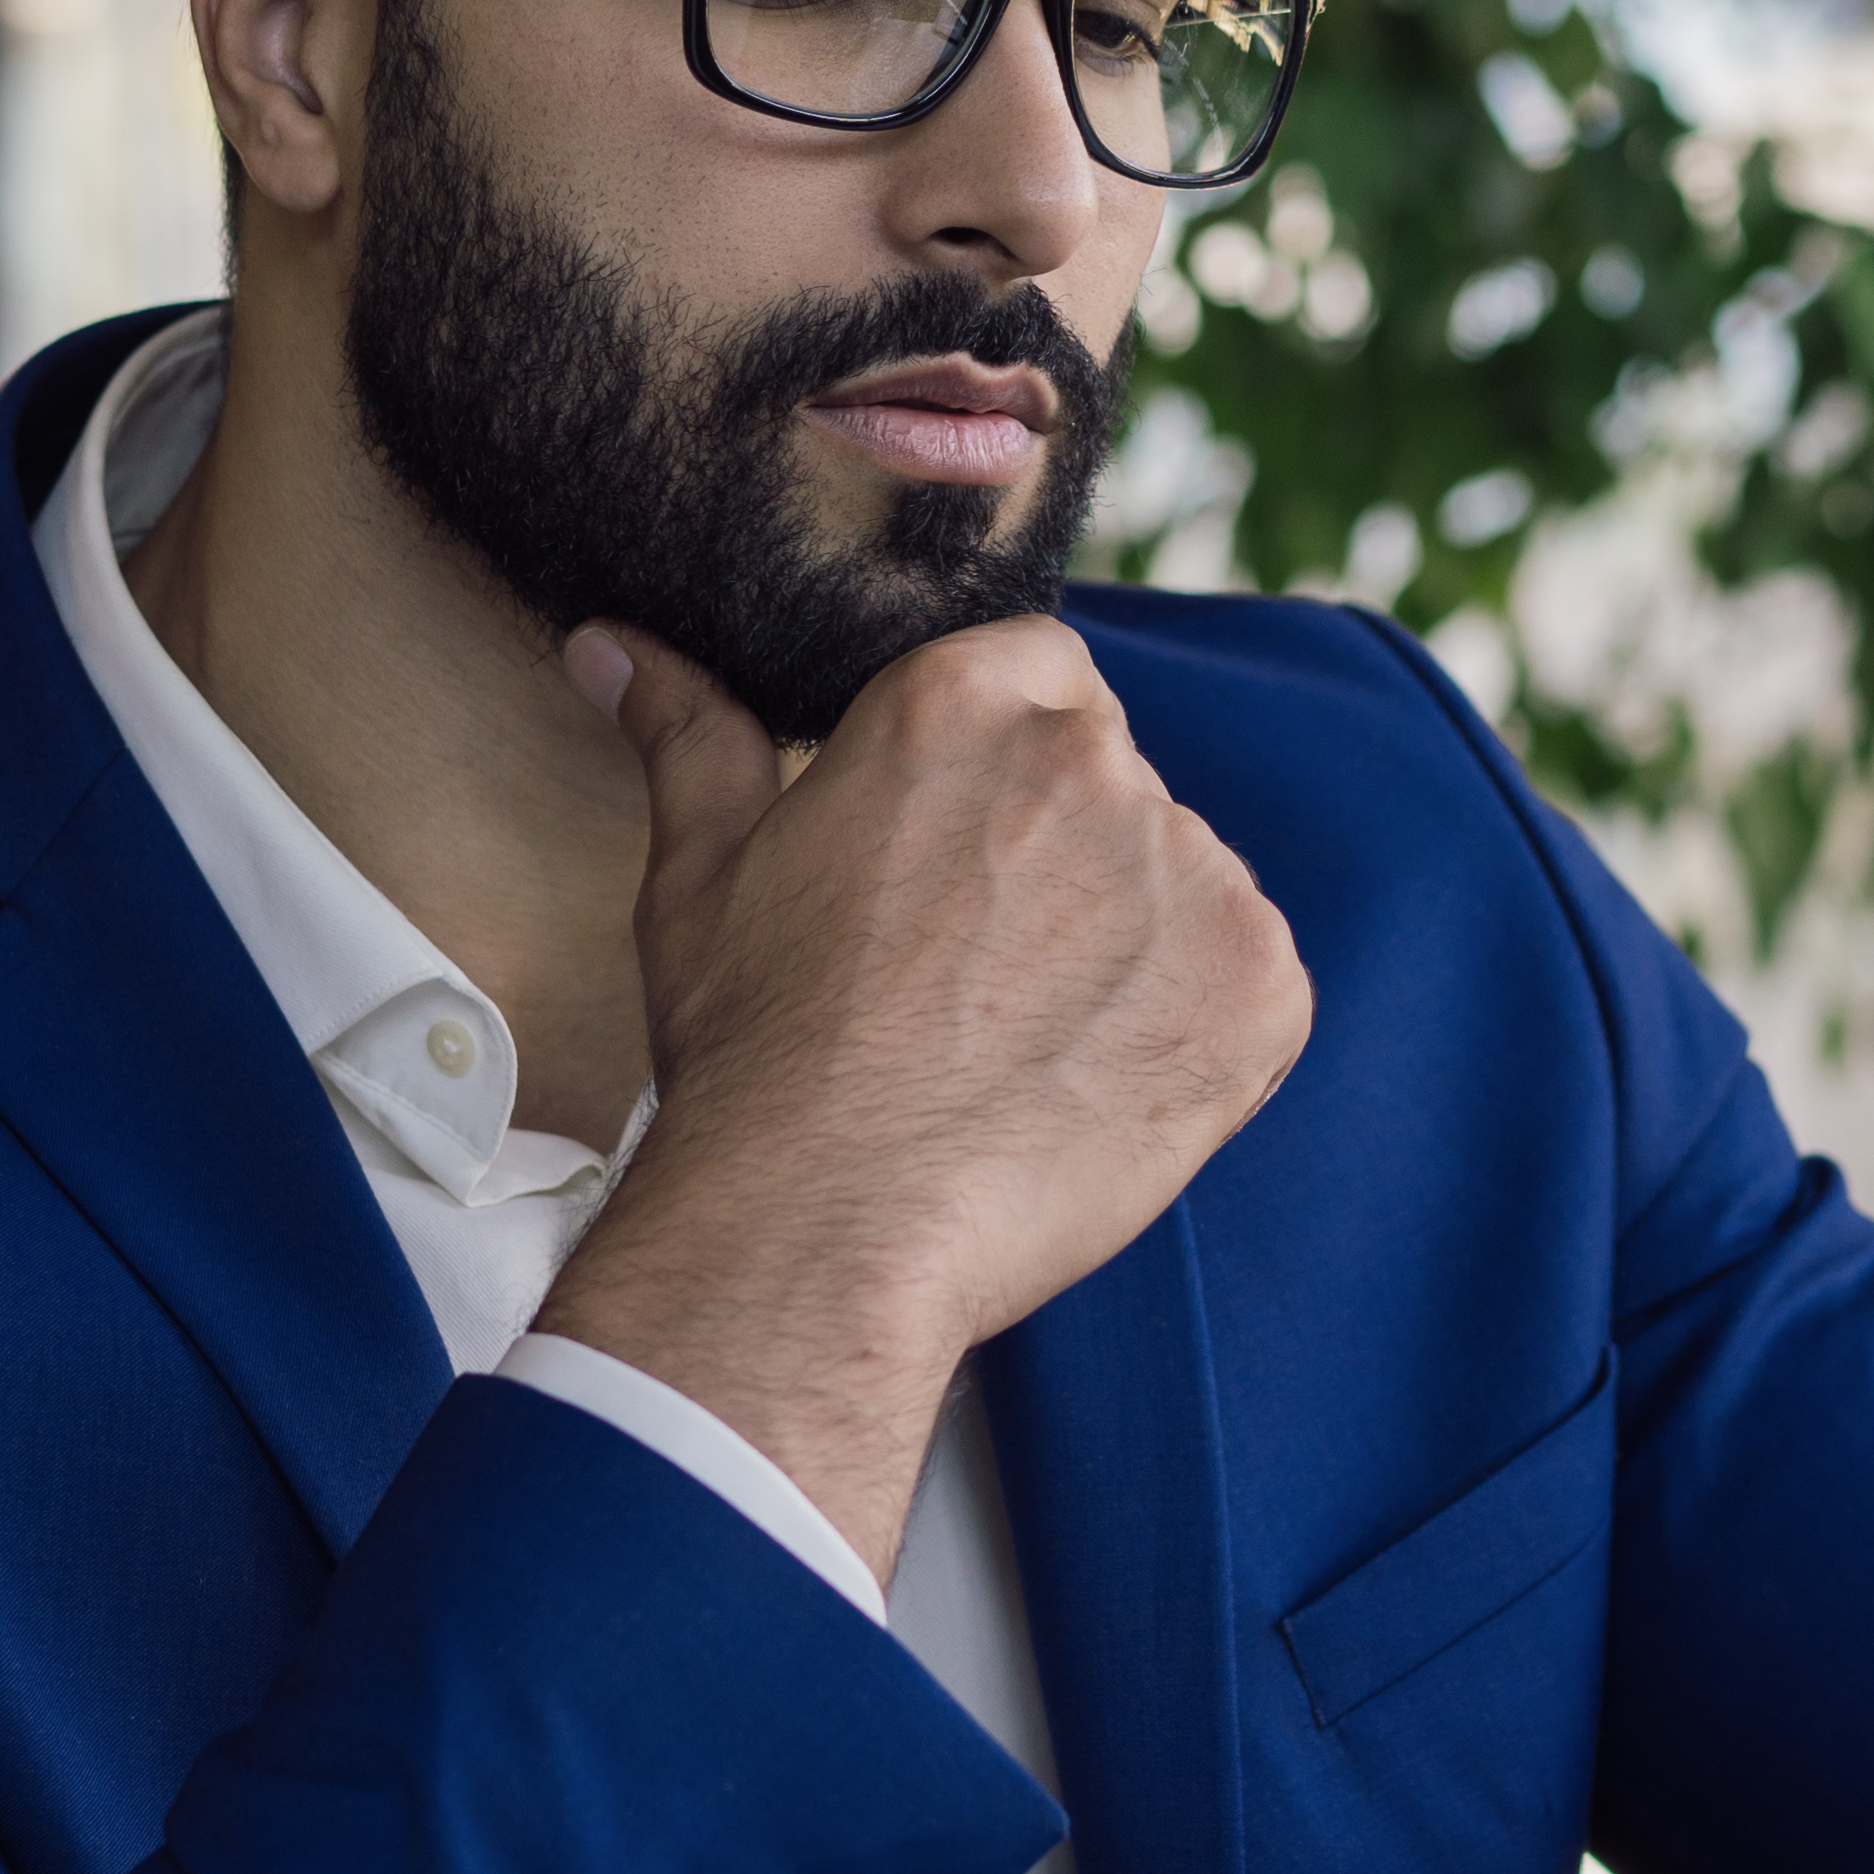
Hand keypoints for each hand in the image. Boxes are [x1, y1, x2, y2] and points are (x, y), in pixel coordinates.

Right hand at [532, 617, 1307, 1571]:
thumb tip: (614, 647)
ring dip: (1134, 946)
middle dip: (1065, 861)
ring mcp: (1191, 875)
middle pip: (1112, 780)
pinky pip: (1250, 984)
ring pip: (1184, 884)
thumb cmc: (756, 1056)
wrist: (830, 1226)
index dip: (1009, 757)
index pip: (1041, 668)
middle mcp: (1088, 765)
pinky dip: (1196, 1032)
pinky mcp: (1259, 988)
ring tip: (1028, 1049)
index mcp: (959, 705)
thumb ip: (688, 735)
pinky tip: (1096, 1090)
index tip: (970, 847)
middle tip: (979, 978)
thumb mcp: (700, 875)